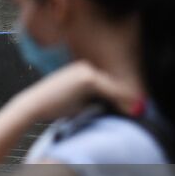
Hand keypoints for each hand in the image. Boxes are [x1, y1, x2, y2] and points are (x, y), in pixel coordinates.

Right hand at [9, 61, 142, 122]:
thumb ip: (96, 101)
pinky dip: (122, 99)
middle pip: (113, 83)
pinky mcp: (88, 77)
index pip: (108, 83)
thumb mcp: (77, 102)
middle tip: (140, 108)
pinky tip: (132, 108)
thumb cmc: (52, 106)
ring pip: (114, 87)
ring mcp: (87, 70)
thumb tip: (116, 107)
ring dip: (126, 98)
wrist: (34, 105)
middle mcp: (85, 66)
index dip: (122, 95)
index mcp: (81, 70)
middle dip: (127, 96)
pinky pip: (111, 90)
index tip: (134, 105)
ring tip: (138, 109)